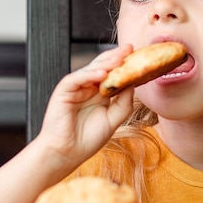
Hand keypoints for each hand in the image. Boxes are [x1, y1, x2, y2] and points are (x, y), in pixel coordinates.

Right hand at [33, 45, 134, 175]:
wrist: (67, 153)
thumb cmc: (87, 139)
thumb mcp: (113, 119)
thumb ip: (123, 102)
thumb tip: (133, 84)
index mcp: (99, 94)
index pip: (112, 74)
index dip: (124, 65)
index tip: (139, 57)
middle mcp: (87, 88)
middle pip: (102, 67)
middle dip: (116, 57)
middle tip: (130, 49)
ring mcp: (76, 88)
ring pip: (91, 69)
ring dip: (105, 63)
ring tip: (119, 58)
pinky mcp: (64, 90)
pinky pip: (77, 78)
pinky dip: (89, 74)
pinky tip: (102, 73)